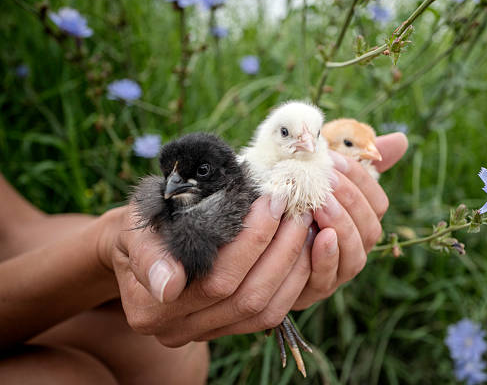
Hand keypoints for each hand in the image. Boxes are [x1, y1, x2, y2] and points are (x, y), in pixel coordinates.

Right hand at [102, 195, 313, 346]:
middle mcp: (176, 331)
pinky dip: (294, 280)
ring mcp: (204, 334)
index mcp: (148, 307)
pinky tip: (302, 247)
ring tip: (302, 221)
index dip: (251, 242)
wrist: (140, 247)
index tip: (270, 202)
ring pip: (264, 309)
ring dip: (293, 263)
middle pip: (245, 295)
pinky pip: (271, 315)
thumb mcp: (135, 227)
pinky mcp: (228, 330)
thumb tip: (168, 286)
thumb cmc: (143, 227)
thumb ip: (147, 252)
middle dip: (279, 246)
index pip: (214, 280)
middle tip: (292, 205)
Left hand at [292, 132, 407, 309]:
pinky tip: (319, 236)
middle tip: (324, 179)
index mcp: (362, 220)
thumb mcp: (319, 178)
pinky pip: (329, 276)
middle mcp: (356, 246)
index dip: (360, 179)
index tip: (332, 160)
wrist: (258, 242)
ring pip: (355, 253)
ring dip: (340, 225)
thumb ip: (356, 161)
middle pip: (370, 226)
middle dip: (350, 200)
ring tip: (321, 205)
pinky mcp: (316, 288)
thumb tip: (402, 139)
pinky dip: (327, 257)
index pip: (377, 201)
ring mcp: (339, 270)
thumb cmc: (295, 202)